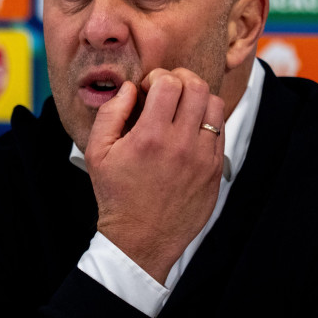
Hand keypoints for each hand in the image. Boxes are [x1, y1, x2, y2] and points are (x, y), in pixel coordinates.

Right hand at [84, 67, 225, 283]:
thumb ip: (111, 113)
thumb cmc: (117, 196)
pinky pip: (220, 131)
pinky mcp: (215, 170)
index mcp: (151, 137)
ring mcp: (203, 158)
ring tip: (182, 108)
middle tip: (167, 90)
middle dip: (180, 79)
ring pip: (214, 105)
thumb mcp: (96, 153)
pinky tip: (190, 131)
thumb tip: (129, 87)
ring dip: (198, 99)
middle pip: (197, 87)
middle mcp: (182, 144)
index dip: (157, 77)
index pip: (169, 83)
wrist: (141, 240)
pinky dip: (206, 122)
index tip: (148, 89)